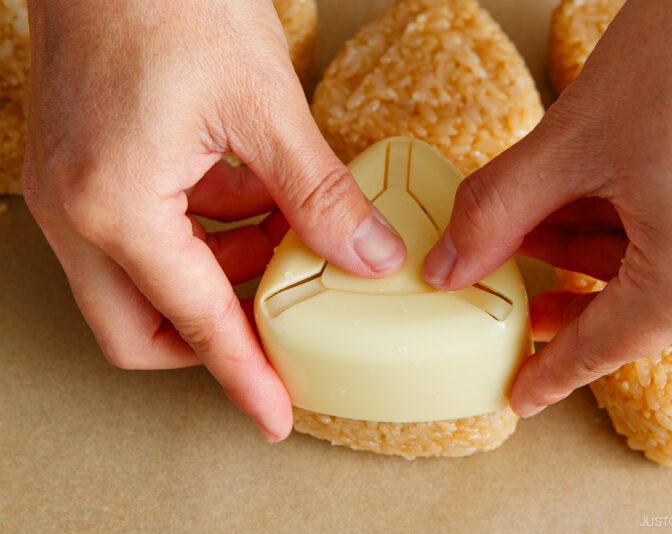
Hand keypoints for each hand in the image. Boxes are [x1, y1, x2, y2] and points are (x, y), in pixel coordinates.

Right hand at [22, 0, 405, 439]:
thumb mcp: (265, 105)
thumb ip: (319, 193)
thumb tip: (367, 257)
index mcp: (115, 206)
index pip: (193, 323)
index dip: (243, 375)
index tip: (276, 415)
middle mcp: (77, 212)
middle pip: (141, 329)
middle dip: (213, 340)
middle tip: (279, 326)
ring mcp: (72, 190)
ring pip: (141, 285)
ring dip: (214, 280)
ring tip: (280, 247)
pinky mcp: (84, 168)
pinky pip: (142, 236)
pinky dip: (201, 236)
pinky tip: (251, 203)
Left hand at [422, 0, 671, 415]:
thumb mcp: (572, 141)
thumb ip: (497, 214)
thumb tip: (448, 268)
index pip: (604, 348)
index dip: (550, 372)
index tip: (521, 393)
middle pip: (634, 312)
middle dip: (564, 288)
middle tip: (510, 279)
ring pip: (666, 282)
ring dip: (599, 257)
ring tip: (542, 229)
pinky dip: (645, 240)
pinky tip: (600, 208)